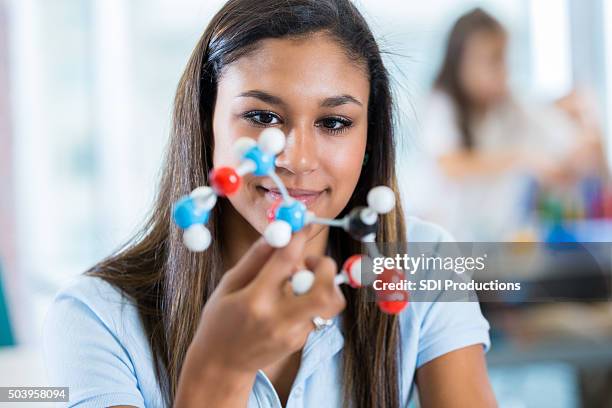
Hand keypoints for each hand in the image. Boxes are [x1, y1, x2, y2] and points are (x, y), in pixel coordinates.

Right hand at [175, 229, 345, 406]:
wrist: (222, 366)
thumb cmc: (221, 320)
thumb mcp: (229, 285)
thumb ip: (255, 258)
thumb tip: (277, 231)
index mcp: (255, 300)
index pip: (286, 261)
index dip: (298, 237)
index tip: (303, 223)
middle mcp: (278, 319)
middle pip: (324, 291)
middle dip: (326, 267)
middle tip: (311, 261)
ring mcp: (293, 334)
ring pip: (327, 303)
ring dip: (320, 284)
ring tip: (298, 282)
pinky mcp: (300, 341)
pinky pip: (315, 313)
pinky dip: (307, 300)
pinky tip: (286, 303)